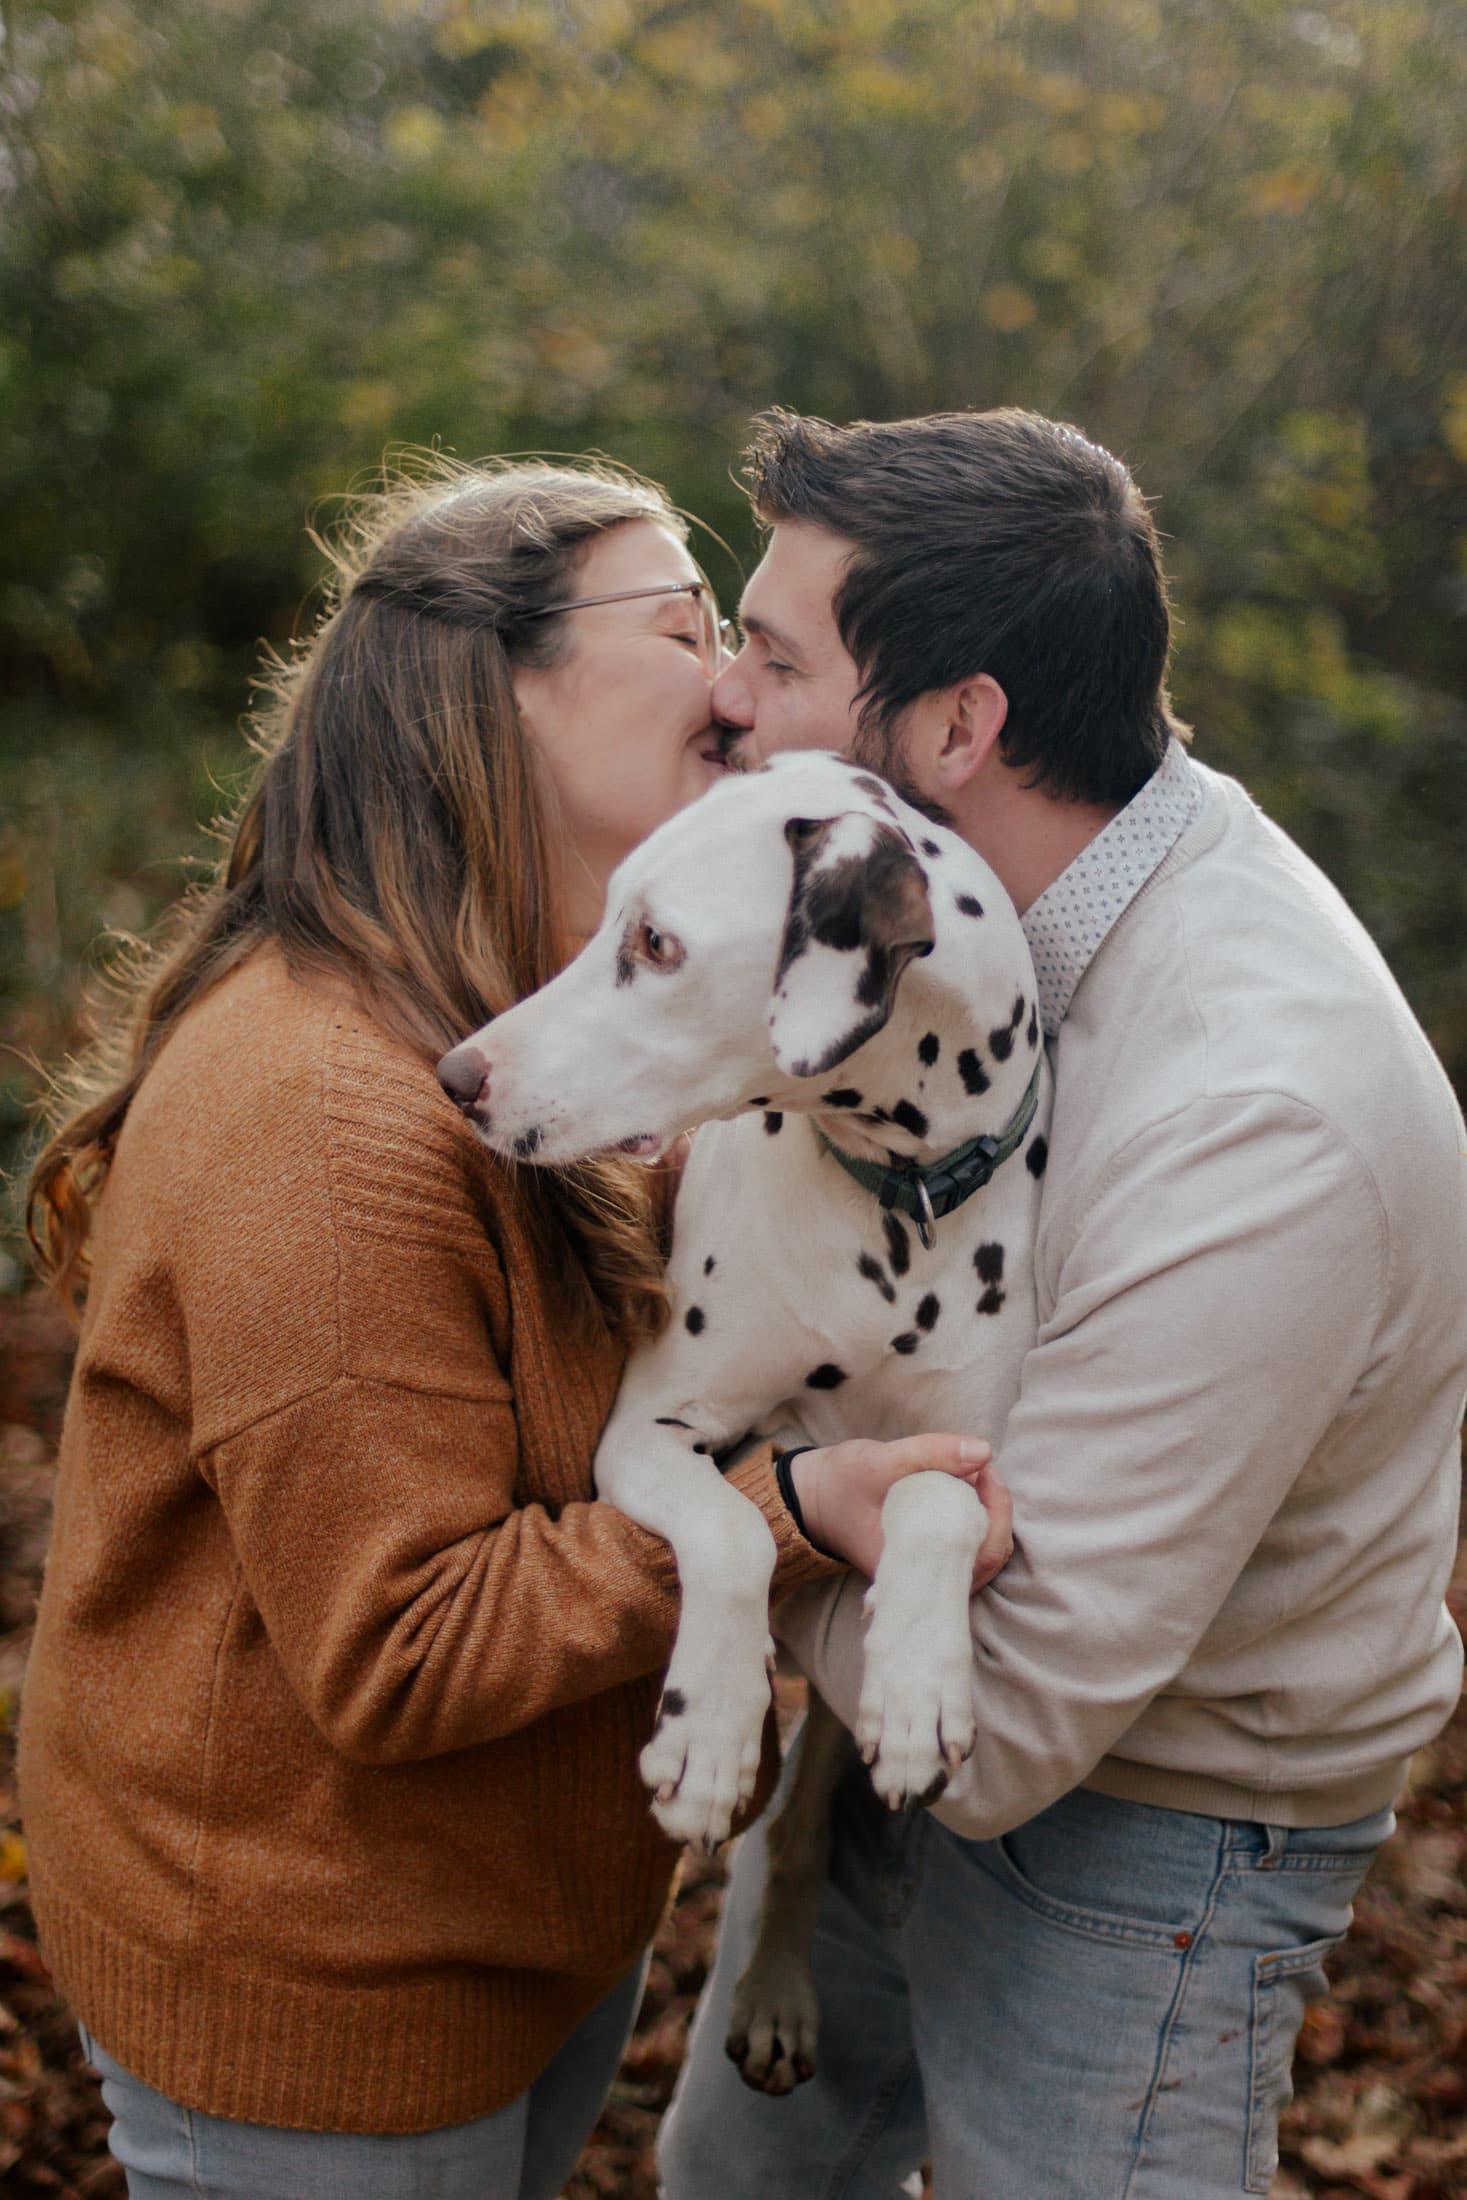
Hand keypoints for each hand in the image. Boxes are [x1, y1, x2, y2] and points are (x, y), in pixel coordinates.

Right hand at [790, 1435, 1012, 1587]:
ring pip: (981, 1557)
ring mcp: (925, 1574)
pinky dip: (977, 1521)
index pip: (978, 1557)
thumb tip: (984, 1453)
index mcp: (910, 1565)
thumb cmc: (841, 1484)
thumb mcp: (879, 1460)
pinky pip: (967, 1551)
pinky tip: (967, 1492)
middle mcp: (921, 1580)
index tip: (986, 1471)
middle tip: (984, 1470)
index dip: (997, 1514)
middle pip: (987, 1561)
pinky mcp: (927, 1561)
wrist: (813, 1501)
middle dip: (998, 1512)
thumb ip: (930, 1453)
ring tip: (977, 1477)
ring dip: (989, 1516)